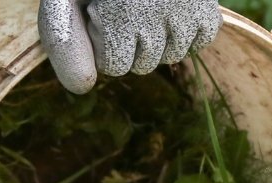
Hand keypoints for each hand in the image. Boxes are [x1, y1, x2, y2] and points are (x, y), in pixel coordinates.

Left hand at [38, 0, 222, 93]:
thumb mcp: (68, 0)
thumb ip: (65, 40)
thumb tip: (82, 86)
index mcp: (117, 16)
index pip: (115, 66)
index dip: (105, 44)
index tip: (102, 17)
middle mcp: (152, 17)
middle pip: (143, 65)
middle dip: (132, 44)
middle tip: (127, 9)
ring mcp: (183, 14)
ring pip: (172, 56)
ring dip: (160, 39)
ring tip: (149, 8)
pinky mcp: (206, 10)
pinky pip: (200, 40)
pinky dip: (190, 31)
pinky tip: (175, 10)